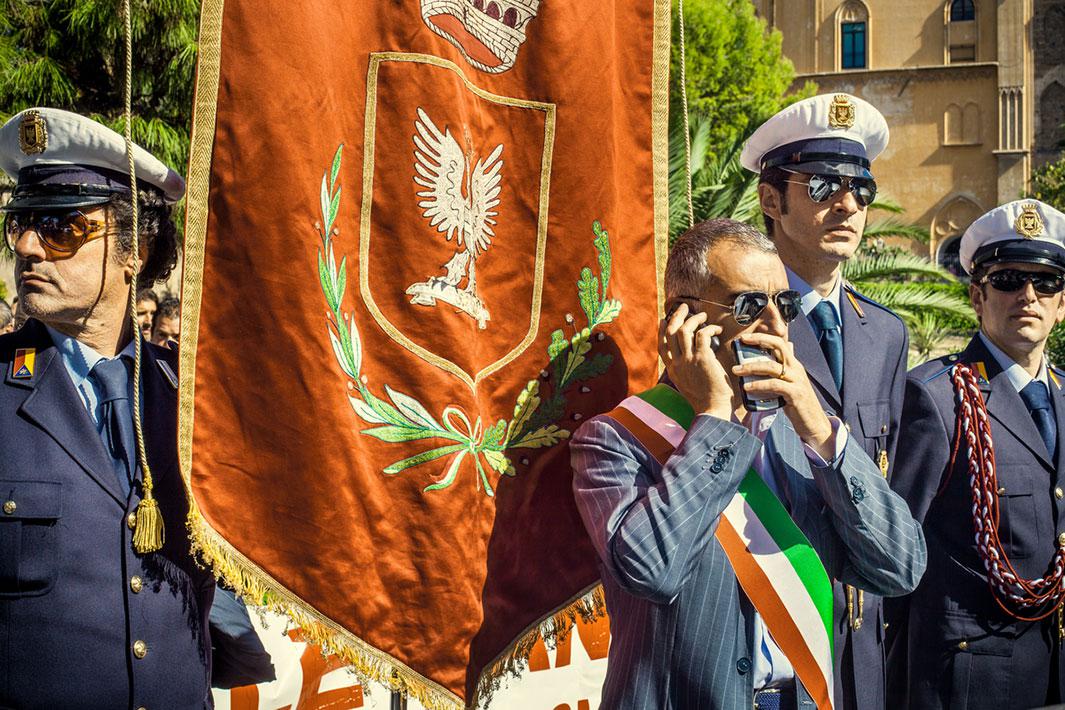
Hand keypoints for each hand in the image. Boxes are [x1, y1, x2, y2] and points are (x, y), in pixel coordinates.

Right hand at [658, 303, 731, 418]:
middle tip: (684, 307)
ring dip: (693, 319)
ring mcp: (689, 361)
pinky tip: (716, 329)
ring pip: (684, 330)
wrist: (712, 410)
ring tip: (703, 315)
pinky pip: (702, 335)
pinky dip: (709, 328)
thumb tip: (691, 358)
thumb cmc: (705, 400)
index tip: (665, 319)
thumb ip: (686, 371)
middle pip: (671, 333)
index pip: (661, 346)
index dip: (662, 330)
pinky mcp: (703, 359)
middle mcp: (677, 364)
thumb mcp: (688, 385)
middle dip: (676, 316)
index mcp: (673, 370)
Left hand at [731, 332, 834, 458]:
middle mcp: (796, 369)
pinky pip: (774, 385)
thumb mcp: (789, 383)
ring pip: (772, 367)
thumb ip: (781, 371)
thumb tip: (773, 361)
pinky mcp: (796, 394)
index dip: (762, 337)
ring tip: (736, 370)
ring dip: (751, 367)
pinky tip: (747, 387)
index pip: (780, 343)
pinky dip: (759, 385)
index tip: (744, 337)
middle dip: (758, 342)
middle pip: (778, 347)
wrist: (814, 423)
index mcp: (793, 365)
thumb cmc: (798, 404)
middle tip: (739, 345)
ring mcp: (797, 380)